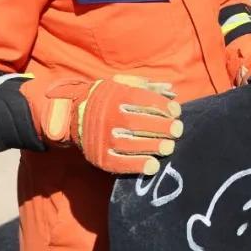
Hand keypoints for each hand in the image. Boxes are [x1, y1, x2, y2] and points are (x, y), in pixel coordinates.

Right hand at [38, 75, 182, 174]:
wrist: (72, 115)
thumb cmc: (106, 97)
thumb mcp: (121, 85)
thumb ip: (146, 86)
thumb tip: (170, 88)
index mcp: (114, 96)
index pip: (143, 100)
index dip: (163, 106)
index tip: (176, 111)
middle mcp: (107, 117)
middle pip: (138, 123)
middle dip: (162, 126)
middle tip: (178, 129)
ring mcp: (102, 138)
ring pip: (130, 143)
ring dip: (153, 146)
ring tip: (169, 147)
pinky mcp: (99, 157)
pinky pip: (119, 163)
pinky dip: (137, 165)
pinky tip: (153, 166)